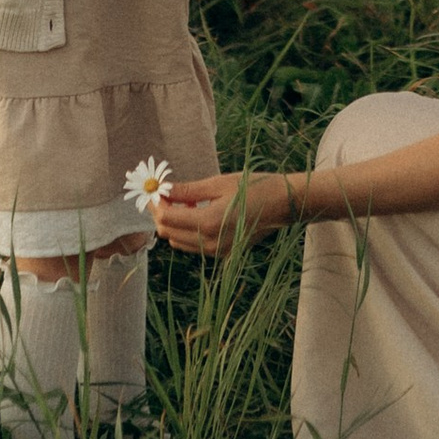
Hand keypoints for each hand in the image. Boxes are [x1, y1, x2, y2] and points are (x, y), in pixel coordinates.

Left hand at [154, 168, 298, 253]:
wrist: (283, 204)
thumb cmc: (254, 187)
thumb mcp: (219, 183)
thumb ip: (187, 190)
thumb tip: (162, 189)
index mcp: (209, 222)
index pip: (167, 219)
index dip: (156, 205)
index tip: (155, 190)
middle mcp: (211, 243)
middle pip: (169, 233)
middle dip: (161, 214)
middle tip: (164, 194)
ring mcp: (218, 252)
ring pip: (179, 242)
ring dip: (174, 223)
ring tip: (184, 201)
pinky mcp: (224, 254)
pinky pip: (194, 245)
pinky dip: (187, 230)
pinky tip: (197, 212)